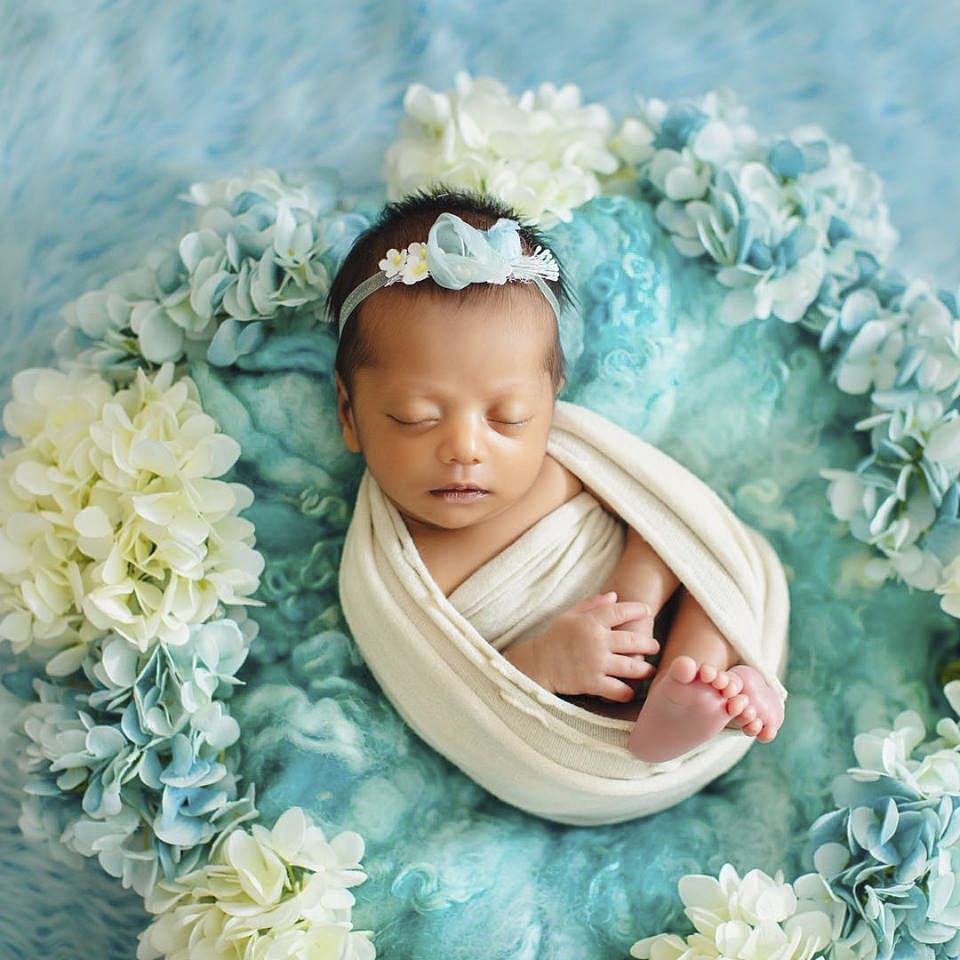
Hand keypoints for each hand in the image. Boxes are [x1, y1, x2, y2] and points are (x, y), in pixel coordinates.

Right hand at [531, 591, 658, 701]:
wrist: (537, 663)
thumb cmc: (554, 637)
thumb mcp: (570, 615)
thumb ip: (592, 605)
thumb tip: (614, 596)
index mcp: (590, 622)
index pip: (620, 611)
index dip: (637, 609)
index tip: (648, 611)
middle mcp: (596, 641)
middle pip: (633, 640)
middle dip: (649, 643)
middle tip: (655, 646)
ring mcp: (596, 662)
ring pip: (631, 666)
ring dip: (645, 669)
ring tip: (650, 670)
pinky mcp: (592, 683)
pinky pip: (617, 689)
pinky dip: (627, 692)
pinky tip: (630, 691)